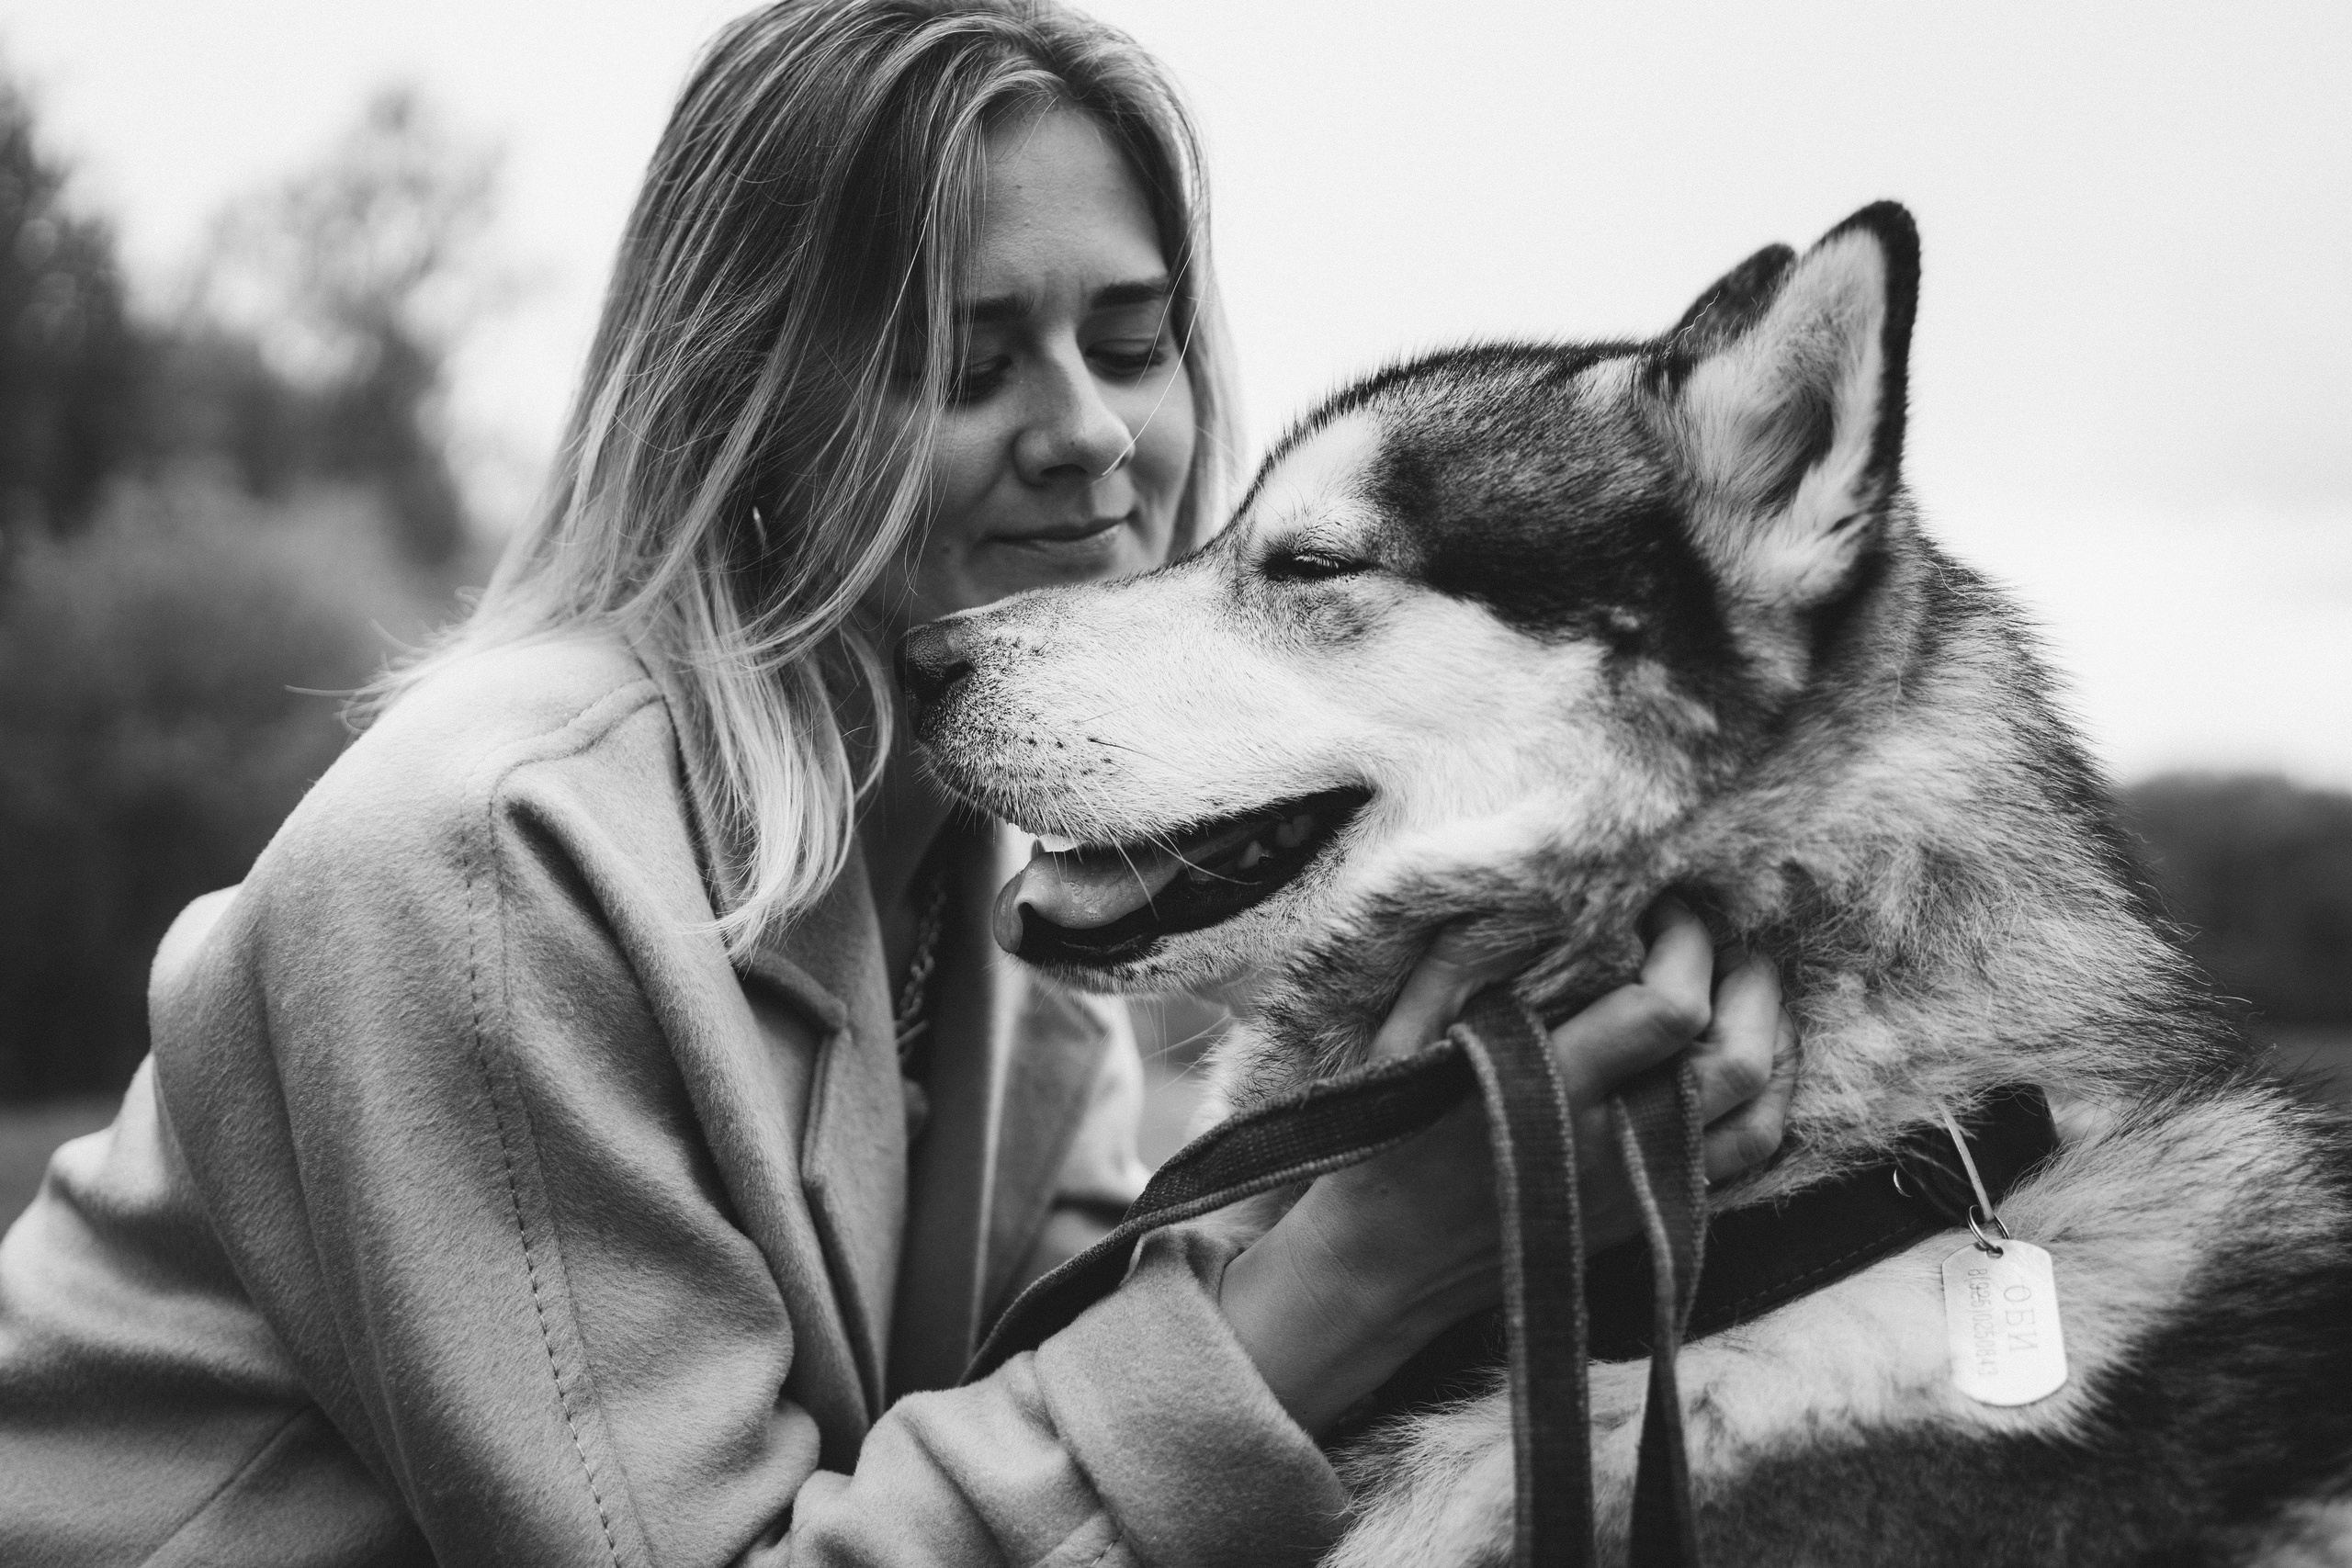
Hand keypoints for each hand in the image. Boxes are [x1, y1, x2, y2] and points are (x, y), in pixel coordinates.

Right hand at [1218, 901, 1794, 1433]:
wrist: (1387, 1263)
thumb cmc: (1388, 1139)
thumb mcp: (1400, 1042)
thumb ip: (1453, 964)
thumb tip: (1511, 889)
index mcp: (1552, 1089)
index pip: (1667, 1007)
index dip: (1685, 944)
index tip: (1662, 908)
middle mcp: (1613, 1145)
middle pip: (1737, 1058)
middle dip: (1749, 982)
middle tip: (1727, 937)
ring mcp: (1641, 1190)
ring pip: (1761, 1114)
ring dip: (1774, 1039)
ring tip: (1749, 987)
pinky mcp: (1652, 1219)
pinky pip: (1748, 1164)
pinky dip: (1770, 1104)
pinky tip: (1755, 1059)